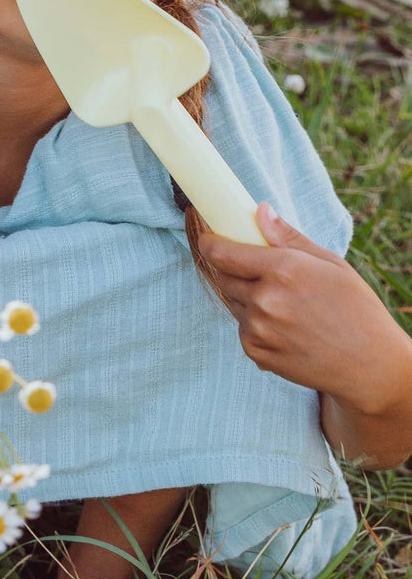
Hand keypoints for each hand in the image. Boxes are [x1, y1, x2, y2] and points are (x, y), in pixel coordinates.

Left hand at [200, 204, 411, 463]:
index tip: (208, 238)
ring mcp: (259, 329)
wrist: (370, 367)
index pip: (223, 252)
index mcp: (284, 270)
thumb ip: (289, 238)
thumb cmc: (356, 309)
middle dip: (231, 270)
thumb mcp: (331, 265)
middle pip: (222, 277)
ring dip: (248, 299)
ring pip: (234, 303)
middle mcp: (265, 299)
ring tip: (286, 306)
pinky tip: (287, 328)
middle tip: (256, 272)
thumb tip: (260, 211)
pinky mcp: (256, 353)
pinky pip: (243, 329)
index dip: (210, 243)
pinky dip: (256, 325)